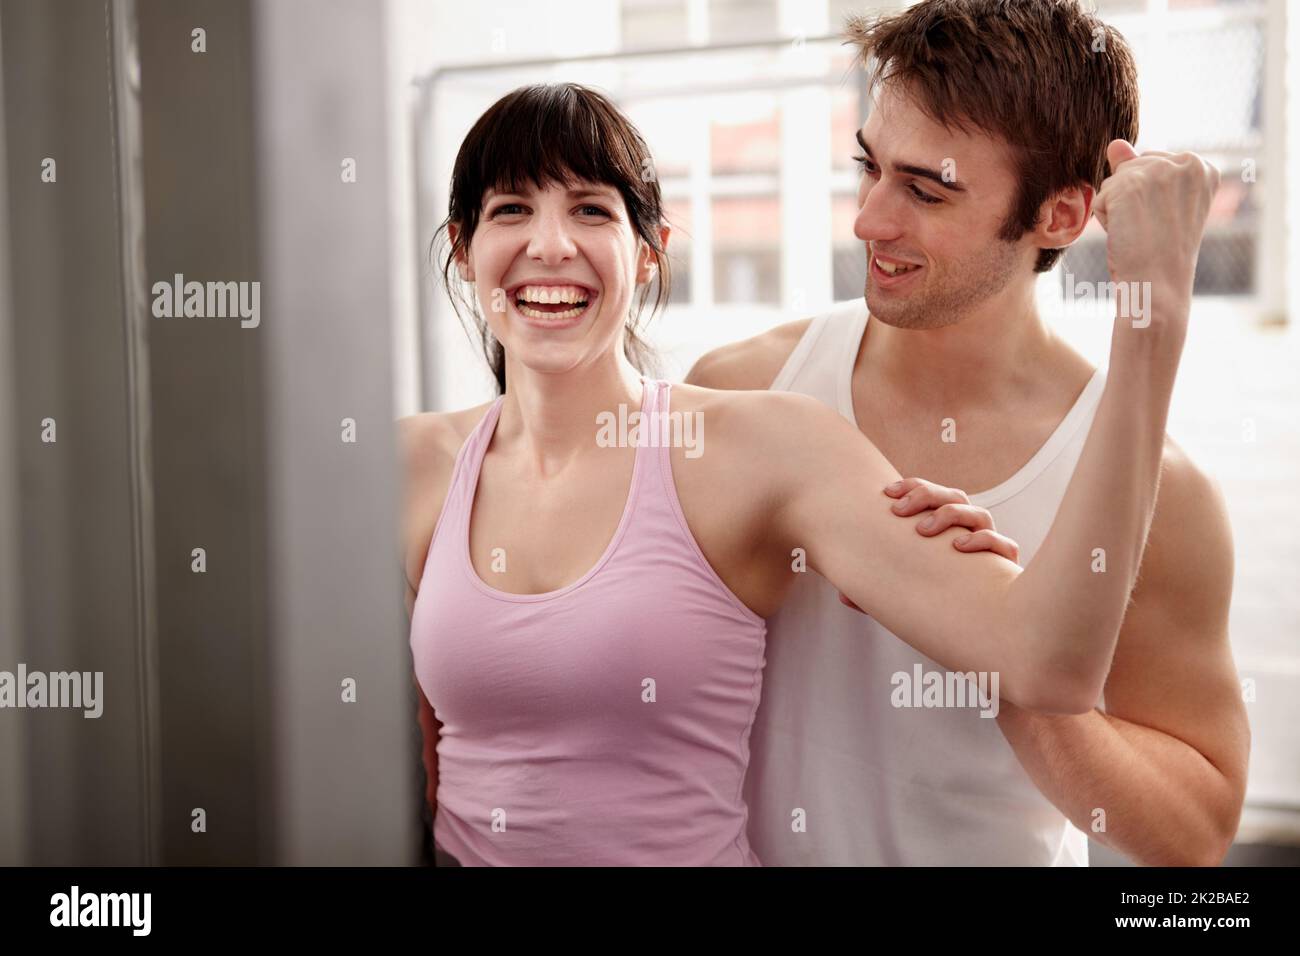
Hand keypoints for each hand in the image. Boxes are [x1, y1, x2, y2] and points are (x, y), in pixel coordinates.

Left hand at [837, 477, 1020, 613]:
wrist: (981, 640)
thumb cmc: (939, 608)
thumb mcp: (903, 596)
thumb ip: (877, 593)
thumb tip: (843, 597)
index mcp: (947, 530)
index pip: (933, 494)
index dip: (912, 487)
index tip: (887, 492)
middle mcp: (971, 533)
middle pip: (955, 496)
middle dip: (926, 496)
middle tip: (898, 510)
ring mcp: (990, 550)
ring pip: (980, 515)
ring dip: (951, 514)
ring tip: (924, 529)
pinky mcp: (1007, 570)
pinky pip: (1004, 546)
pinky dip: (984, 540)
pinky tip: (959, 547)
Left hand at [1092, 139, 1219, 313]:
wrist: (1158, 285)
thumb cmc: (1162, 253)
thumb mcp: (1158, 205)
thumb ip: (1139, 167)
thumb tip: (1116, 144)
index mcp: (1203, 166)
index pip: (1153, 166)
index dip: (1151, 199)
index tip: (1167, 221)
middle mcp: (1186, 161)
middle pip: (1133, 169)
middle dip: (1132, 200)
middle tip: (1151, 229)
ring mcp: (1157, 170)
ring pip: (1115, 182)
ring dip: (1118, 210)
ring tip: (1140, 232)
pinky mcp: (1129, 183)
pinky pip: (1101, 197)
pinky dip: (1105, 219)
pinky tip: (1126, 234)